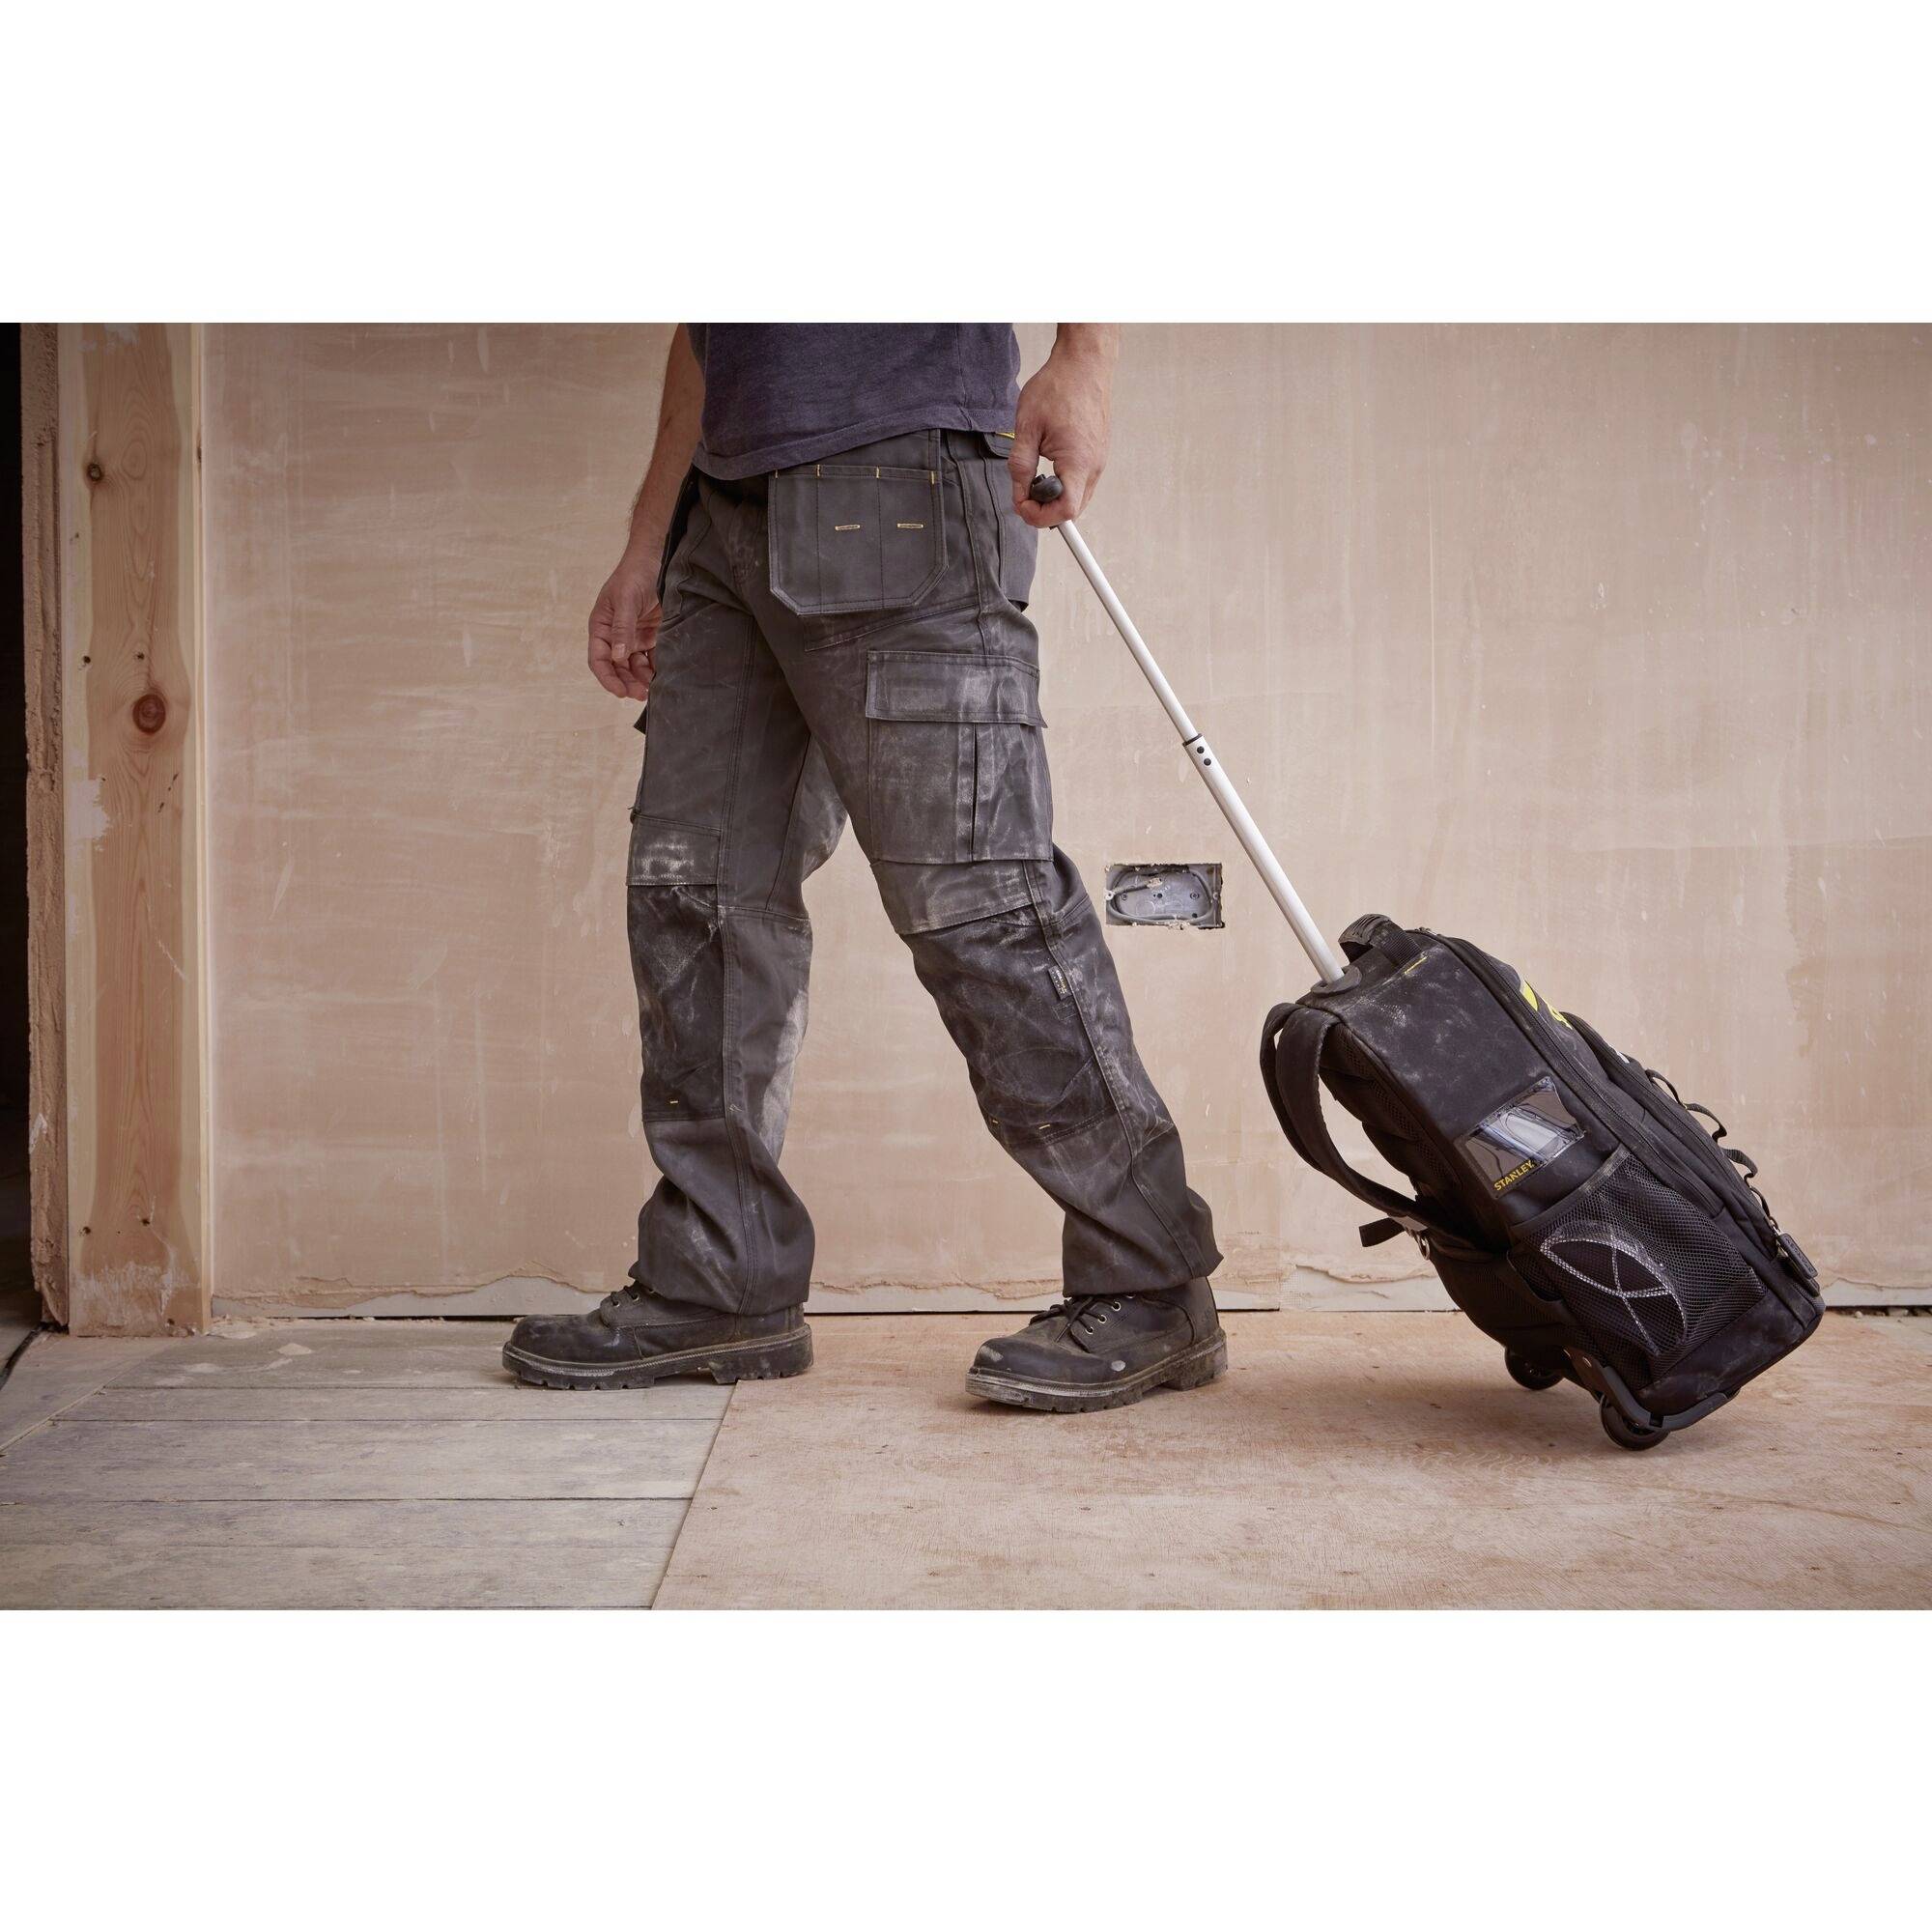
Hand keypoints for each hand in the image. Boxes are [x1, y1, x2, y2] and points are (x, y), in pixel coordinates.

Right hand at [588, 547, 660, 700]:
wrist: (658, 557)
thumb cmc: (635, 573)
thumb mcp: (625, 599)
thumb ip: (622, 627)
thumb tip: (618, 656)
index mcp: (601, 626)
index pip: (598, 659)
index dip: (607, 678)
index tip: (620, 692)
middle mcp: (616, 635)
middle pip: (617, 667)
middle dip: (627, 682)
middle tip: (640, 695)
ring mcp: (634, 636)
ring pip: (635, 666)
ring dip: (641, 679)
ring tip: (653, 689)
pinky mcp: (653, 635)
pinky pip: (652, 658)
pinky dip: (655, 669)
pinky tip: (663, 677)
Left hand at [1009, 326, 1118, 528]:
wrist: (1084, 364)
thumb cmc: (1057, 389)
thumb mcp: (1027, 427)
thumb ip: (1020, 465)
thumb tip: (1019, 494)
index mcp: (1078, 463)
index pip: (1066, 512)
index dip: (1041, 517)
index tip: (1022, 504)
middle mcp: (1094, 466)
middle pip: (1073, 510)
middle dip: (1045, 509)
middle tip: (1024, 491)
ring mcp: (1100, 461)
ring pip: (1078, 497)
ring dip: (1054, 496)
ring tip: (1035, 474)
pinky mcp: (1098, 454)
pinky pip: (1082, 481)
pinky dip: (1064, 483)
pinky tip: (1049, 463)